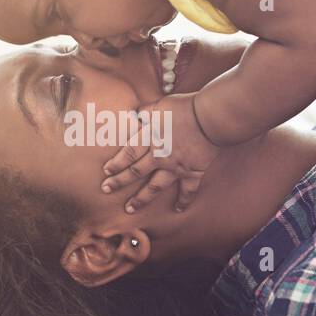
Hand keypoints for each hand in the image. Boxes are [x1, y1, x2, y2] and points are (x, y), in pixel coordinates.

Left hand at [100, 93, 220, 211]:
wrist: (210, 118)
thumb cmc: (185, 108)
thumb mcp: (160, 105)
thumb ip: (146, 112)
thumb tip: (134, 114)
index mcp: (150, 138)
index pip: (128, 153)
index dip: (116, 163)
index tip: (106, 172)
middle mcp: (160, 156)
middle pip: (136, 171)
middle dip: (119, 182)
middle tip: (106, 190)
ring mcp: (176, 167)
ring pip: (155, 187)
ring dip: (141, 198)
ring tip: (130, 209)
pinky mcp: (193, 172)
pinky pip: (187, 190)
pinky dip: (183, 200)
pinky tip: (178, 209)